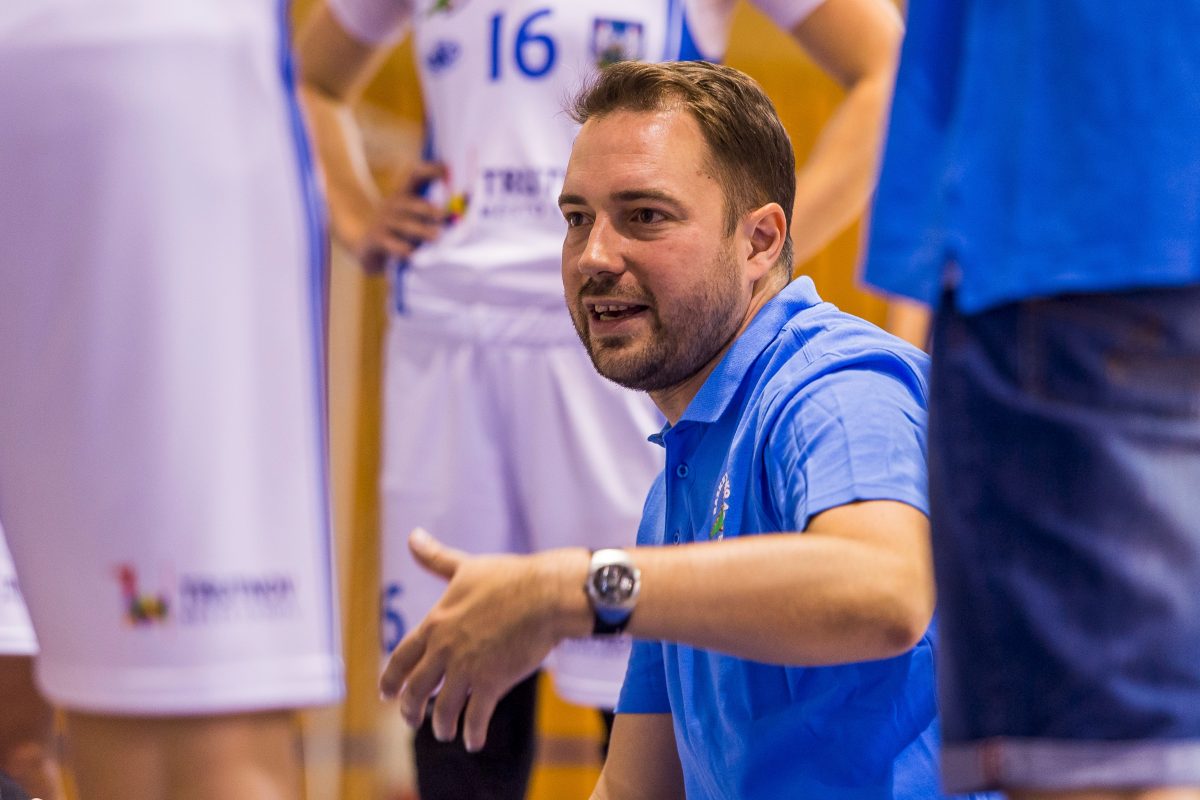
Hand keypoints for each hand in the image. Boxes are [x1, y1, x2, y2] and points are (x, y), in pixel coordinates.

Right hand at [356, 161, 448, 272]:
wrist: (365, 245)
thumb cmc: (399, 229)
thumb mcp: (410, 215)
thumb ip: (430, 212)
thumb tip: (459, 212)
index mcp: (404, 194)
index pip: (414, 176)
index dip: (429, 171)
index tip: (447, 170)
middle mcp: (393, 205)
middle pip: (411, 203)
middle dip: (427, 208)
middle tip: (442, 215)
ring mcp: (384, 222)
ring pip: (404, 225)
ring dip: (421, 230)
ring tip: (436, 236)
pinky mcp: (377, 240)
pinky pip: (390, 244)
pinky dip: (401, 249)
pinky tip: (412, 253)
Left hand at [379, 529, 588, 751]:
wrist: (545, 594)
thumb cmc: (509, 577)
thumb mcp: (466, 566)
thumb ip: (436, 558)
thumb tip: (413, 536)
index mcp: (436, 623)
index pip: (401, 658)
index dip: (391, 680)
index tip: (385, 693)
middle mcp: (444, 650)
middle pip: (416, 690)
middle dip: (411, 710)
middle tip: (411, 720)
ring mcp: (467, 669)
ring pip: (443, 709)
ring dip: (442, 725)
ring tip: (445, 732)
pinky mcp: (492, 683)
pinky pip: (475, 717)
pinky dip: (472, 733)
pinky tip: (474, 741)